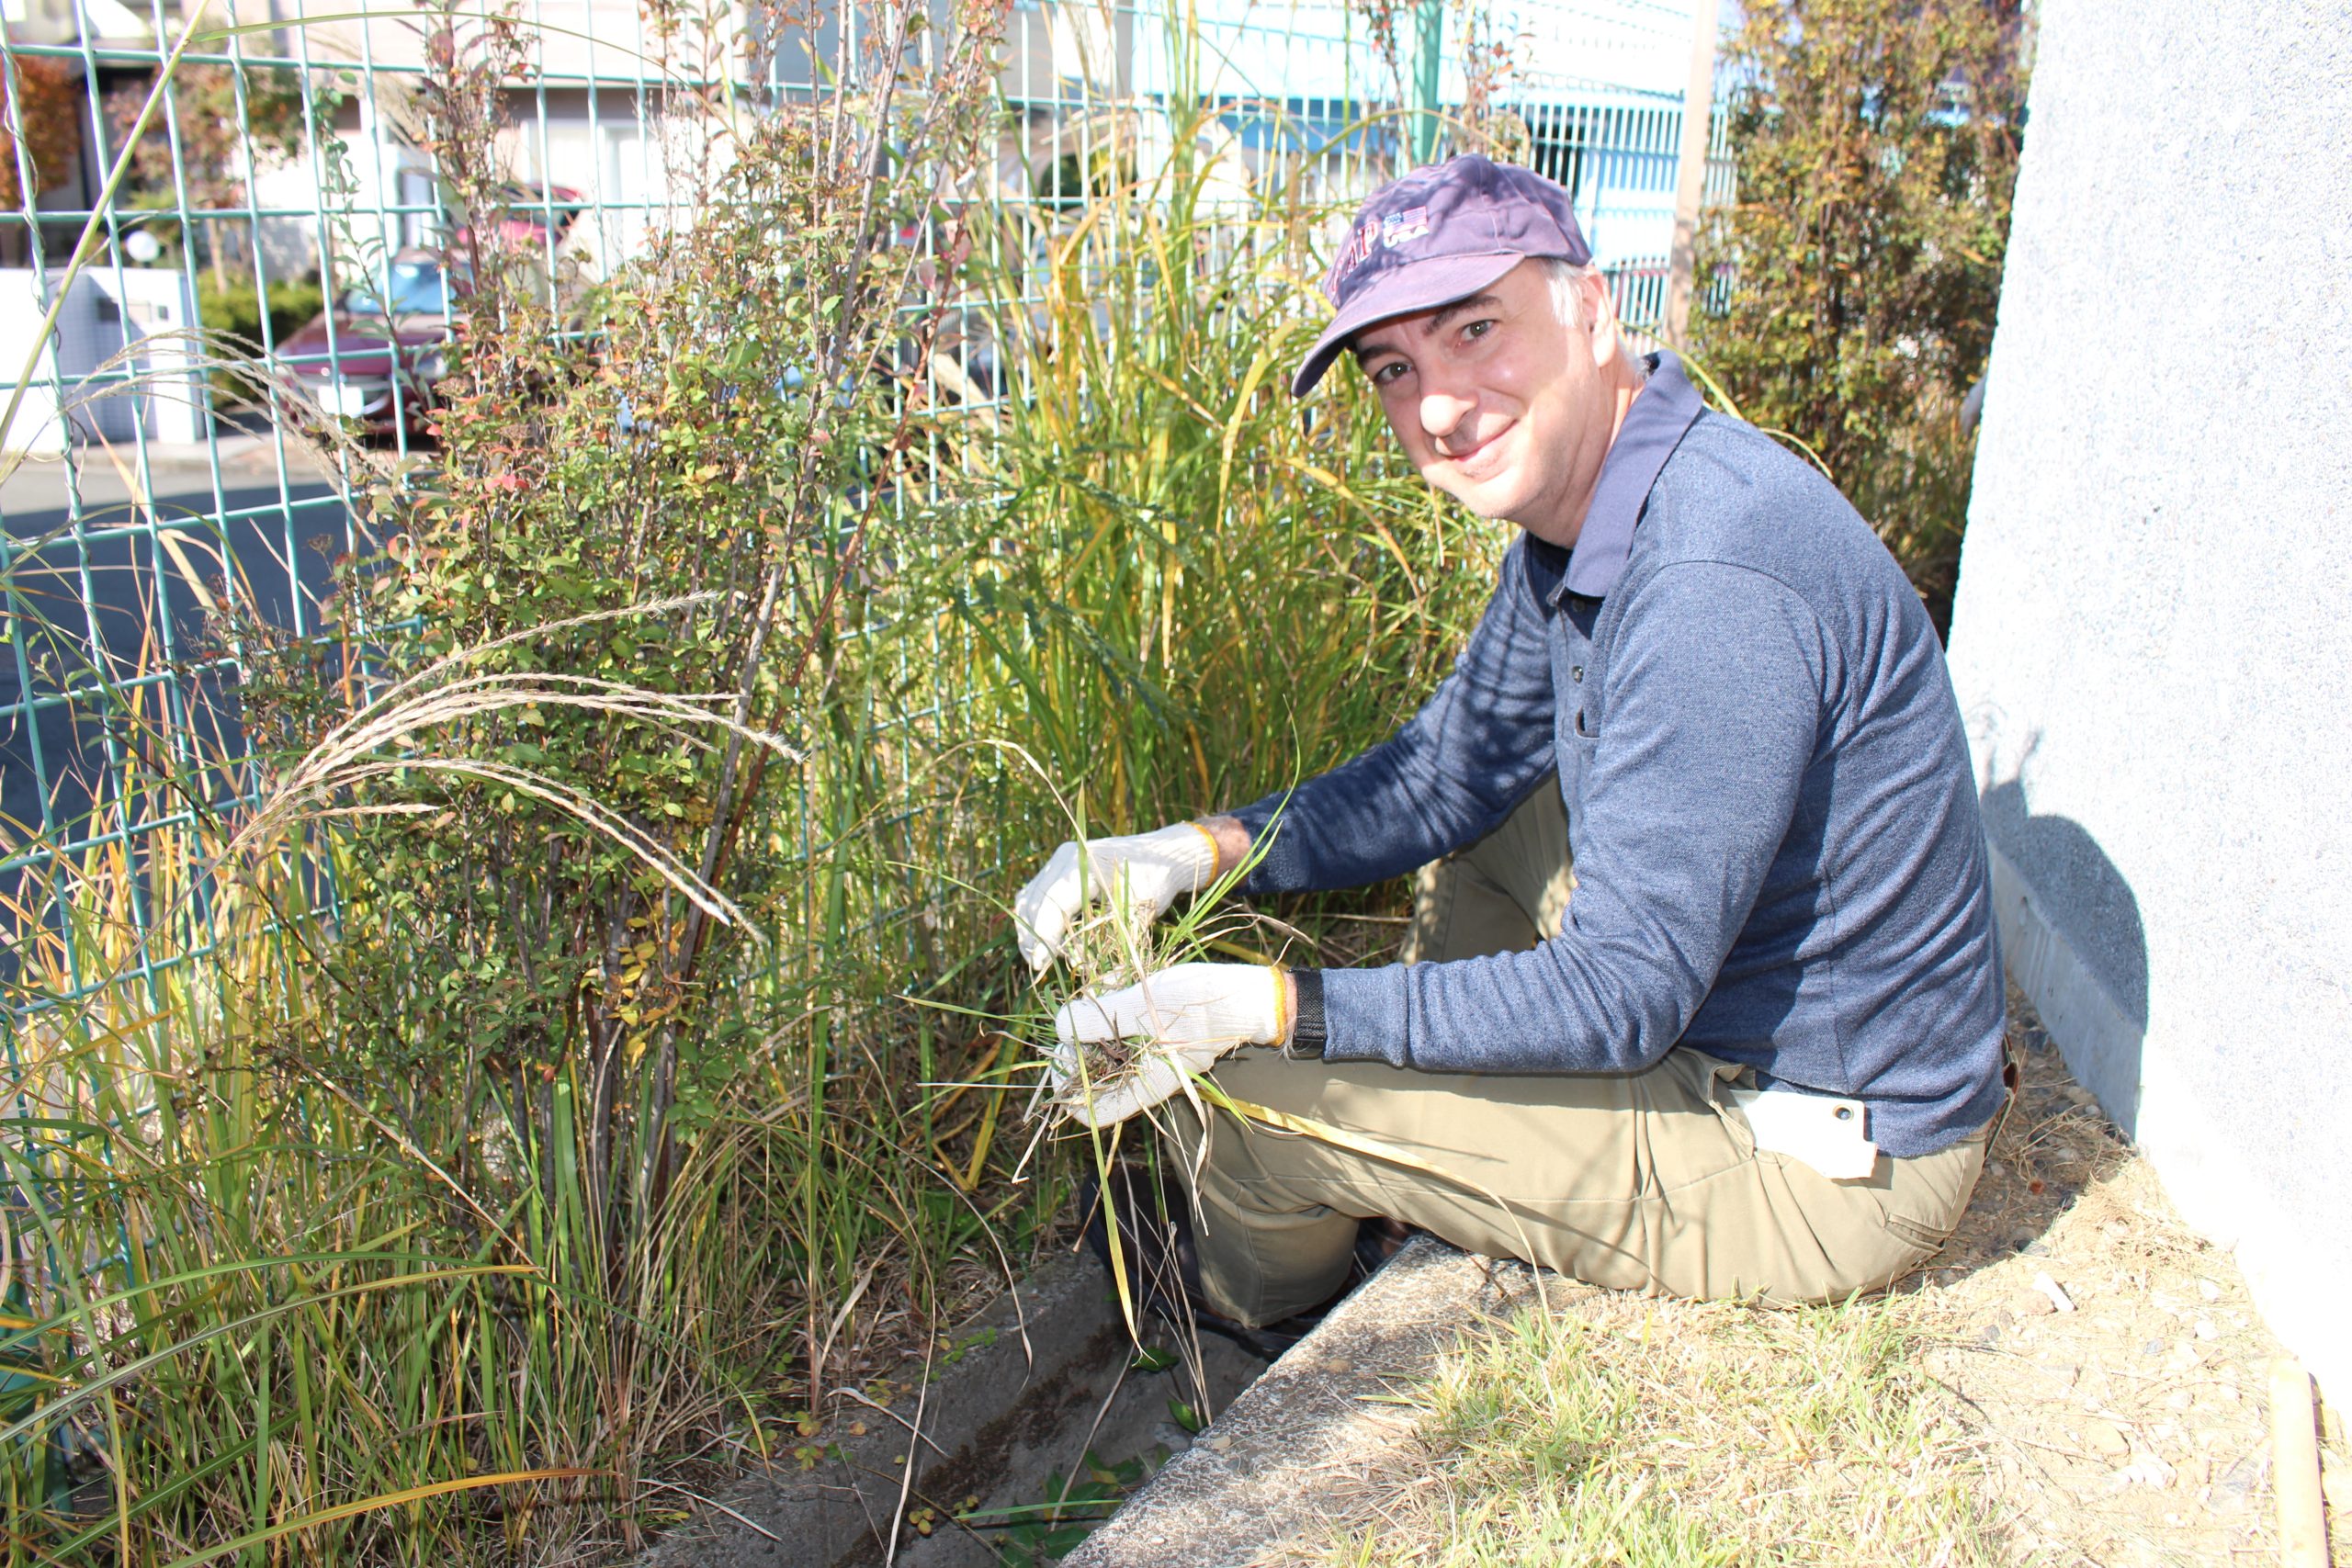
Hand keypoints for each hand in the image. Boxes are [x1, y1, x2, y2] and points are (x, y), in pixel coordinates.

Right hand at [1012, 824, 1219, 970]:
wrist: (1162, 855)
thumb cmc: (1156, 881)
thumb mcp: (1141, 911)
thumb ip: (1116, 940)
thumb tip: (1093, 977)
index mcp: (1085, 865)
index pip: (1052, 904)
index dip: (1043, 936)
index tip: (1040, 964)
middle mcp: (1066, 858)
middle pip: (1033, 902)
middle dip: (1032, 938)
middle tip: (1040, 967)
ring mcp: (1059, 860)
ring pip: (1028, 899)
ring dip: (1030, 929)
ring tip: (1041, 957)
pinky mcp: (1059, 867)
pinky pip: (1035, 893)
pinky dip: (1035, 917)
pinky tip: (1046, 940)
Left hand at [1047, 963, 1285, 1126]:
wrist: (1247, 999)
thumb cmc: (1202, 1008)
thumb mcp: (1144, 1006)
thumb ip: (1098, 1018)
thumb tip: (1058, 1026)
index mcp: (1140, 1088)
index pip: (1085, 1112)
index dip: (1064, 1086)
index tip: (1061, 1050)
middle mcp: (1141, 1081)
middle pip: (1087, 1081)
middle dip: (1074, 1049)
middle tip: (1076, 1013)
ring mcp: (1147, 1063)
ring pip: (1100, 1057)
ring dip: (1090, 1029)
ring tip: (1098, 997)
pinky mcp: (1153, 1043)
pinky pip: (1119, 1039)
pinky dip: (1110, 1017)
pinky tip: (1115, 990)